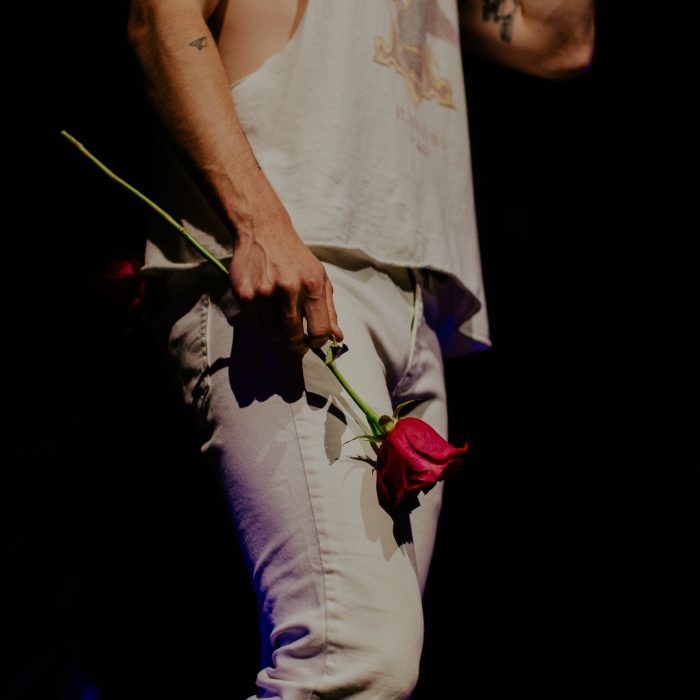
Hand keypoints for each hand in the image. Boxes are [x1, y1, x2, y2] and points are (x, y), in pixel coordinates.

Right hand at [229, 216, 342, 355]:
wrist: (264, 231)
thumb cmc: (297, 259)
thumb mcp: (320, 278)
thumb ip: (329, 310)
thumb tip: (337, 338)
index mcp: (312, 286)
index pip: (319, 331)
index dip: (318, 342)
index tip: (314, 341)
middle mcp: (288, 290)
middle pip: (293, 337)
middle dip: (297, 346)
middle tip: (297, 343)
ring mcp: (264, 292)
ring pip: (272, 334)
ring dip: (278, 336)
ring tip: (281, 326)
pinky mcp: (245, 294)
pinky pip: (254, 324)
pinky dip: (261, 324)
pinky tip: (266, 313)